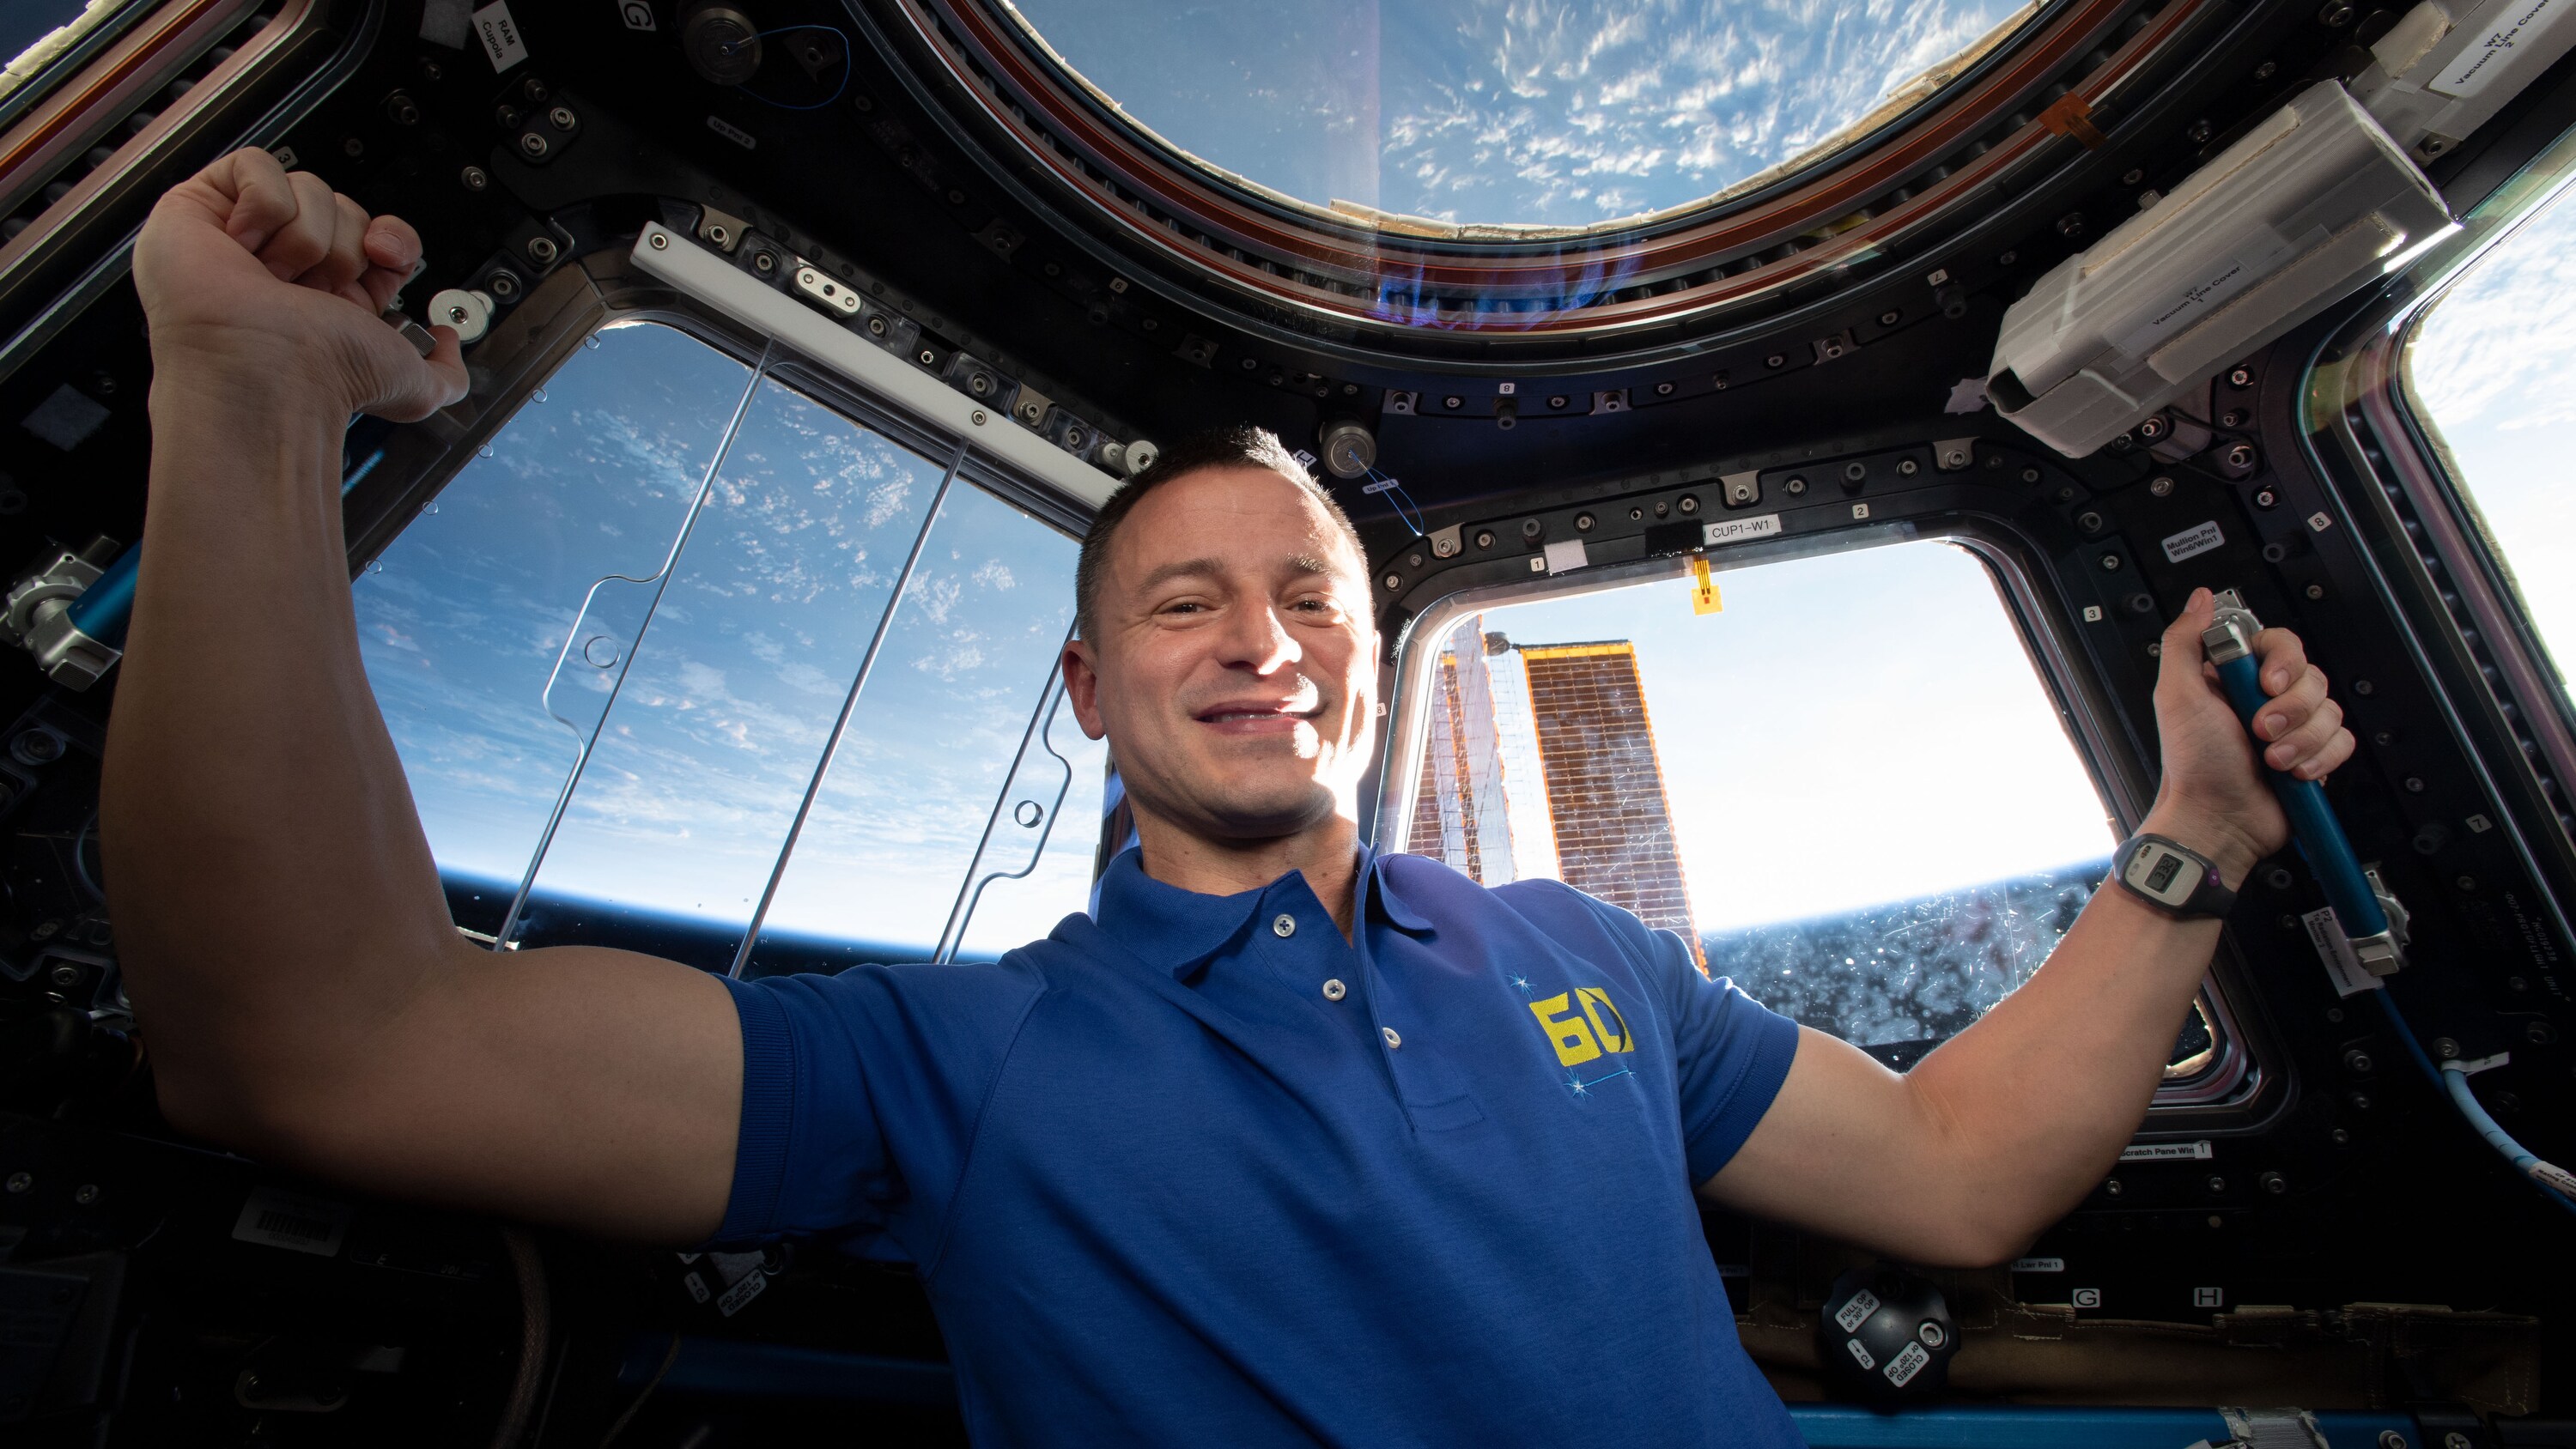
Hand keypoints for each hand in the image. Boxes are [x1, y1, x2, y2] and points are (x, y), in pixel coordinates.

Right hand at [134, 148, 465, 420]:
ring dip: (303, 239)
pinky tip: (243, 250)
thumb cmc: (323, 375)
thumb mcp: (411, 386)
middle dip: (340, 250)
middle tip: (310, 292)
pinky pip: (255, 167)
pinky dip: (262, 206)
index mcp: (335, 293)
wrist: (266, 370)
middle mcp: (292, 264)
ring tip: (273, 280)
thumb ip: (445, 372)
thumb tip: (449, 342)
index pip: (379, 235)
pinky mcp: (202, 206)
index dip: (391, 241)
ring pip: (306, 187)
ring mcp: (245, 234)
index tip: (384, 260)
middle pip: (345, 207)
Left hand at [2142, 588, 2355, 886]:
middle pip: (2312, 677)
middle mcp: (2265, 699)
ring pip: (2330, 710)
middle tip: (2261, 730)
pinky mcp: (2312, 754)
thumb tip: (2200, 600)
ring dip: (2301, 739)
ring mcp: (2291, 727)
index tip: (2268, 684)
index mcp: (2235, 678)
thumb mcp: (2176, 696)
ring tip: (2271, 758)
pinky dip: (2319, 758)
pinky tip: (2291, 771)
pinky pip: (2342, 741)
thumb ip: (2184, 642)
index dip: (2284, 663)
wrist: (2216, 819)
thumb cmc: (2193, 765)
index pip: (2282, 644)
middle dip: (2290, 709)